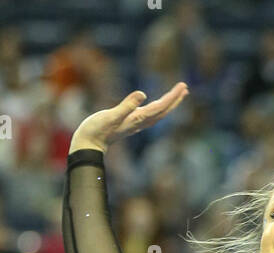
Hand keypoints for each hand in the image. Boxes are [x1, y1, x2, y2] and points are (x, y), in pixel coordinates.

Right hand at [69, 84, 188, 153]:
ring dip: (168, 104)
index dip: (172, 97)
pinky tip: (158, 105)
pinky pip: (148, 115)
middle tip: (185, 87)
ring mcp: (135, 123)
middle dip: (174, 100)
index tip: (182, 87)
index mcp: (137, 119)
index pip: (159, 107)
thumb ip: (126, 105)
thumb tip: (143, 94)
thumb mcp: (111, 115)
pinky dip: (157, 108)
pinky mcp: (129, 123)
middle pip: (162, 111)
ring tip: (178, 94)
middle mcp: (139, 122)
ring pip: (157, 113)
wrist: (89, 144)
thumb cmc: (97, 130)